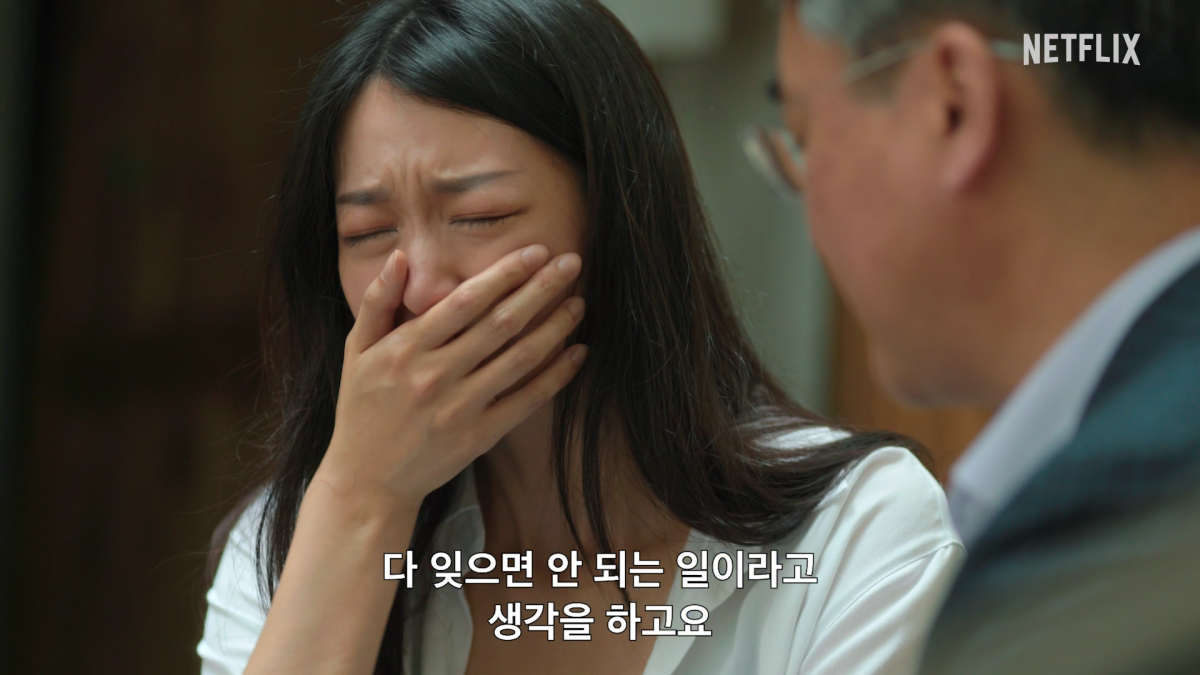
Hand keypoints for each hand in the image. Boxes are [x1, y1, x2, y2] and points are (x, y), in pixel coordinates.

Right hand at [317, 244, 587, 511]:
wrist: (368, 481)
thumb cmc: (362, 408)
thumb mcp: (357, 351)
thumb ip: (377, 301)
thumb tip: (400, 256)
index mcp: (406, 349)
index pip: (465, 301)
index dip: (504, 274)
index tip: (535, 252)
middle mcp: (434, 376)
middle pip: (500, 324)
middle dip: (540, 289)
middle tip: (572, 263)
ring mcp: (459, 409)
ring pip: (519, 359)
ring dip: (555, 328)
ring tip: (578, 302)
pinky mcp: (479, 437)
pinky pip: (526, 400)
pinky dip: (556, 376)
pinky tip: (576, 352)